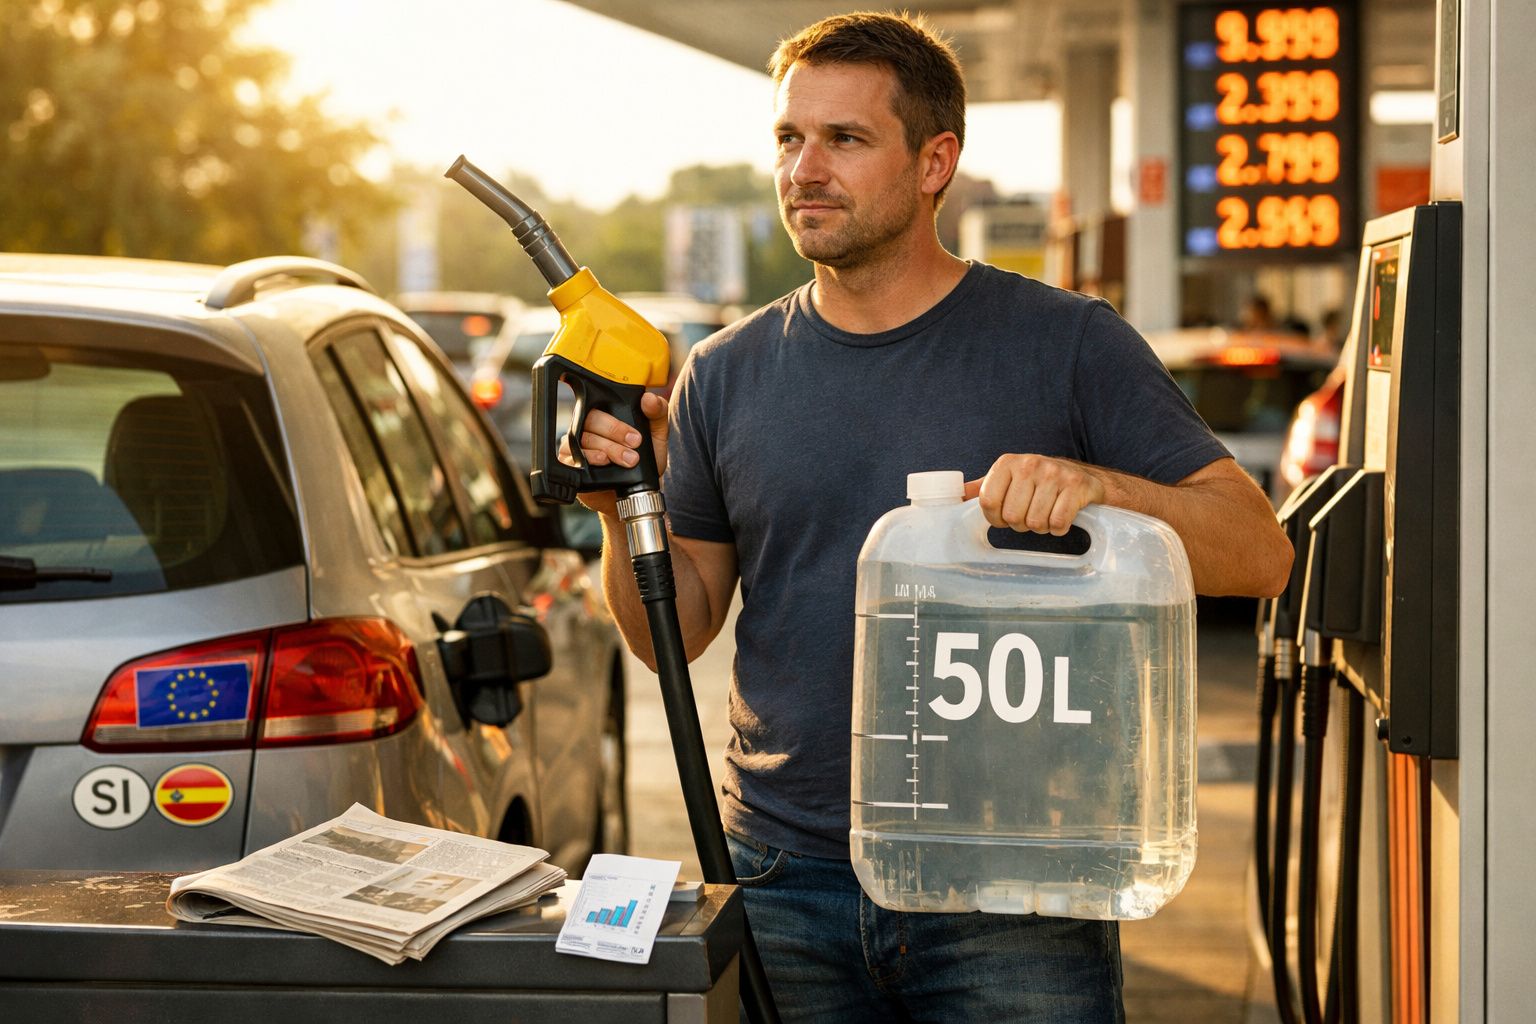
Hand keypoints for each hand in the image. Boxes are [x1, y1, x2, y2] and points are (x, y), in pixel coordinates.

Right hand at [560, 391, 669, 515]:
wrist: (635, 494)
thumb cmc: (643, 463)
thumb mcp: (656, 437)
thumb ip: (657, 415)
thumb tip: (650, 399)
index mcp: (606, 416)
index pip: (602, 406)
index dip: (617, 423)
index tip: (636, 437)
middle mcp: (588, 427)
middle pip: (590, 421)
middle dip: (614, 434)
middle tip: (633, 449)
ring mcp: (577, 445)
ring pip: (582, 439)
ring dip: (606, 449)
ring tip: (626, 461)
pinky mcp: (570, 463)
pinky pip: (570, 457)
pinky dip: (588, 459)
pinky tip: (603, 463)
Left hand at [965, 454, 1106, 535]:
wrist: (1083, 477)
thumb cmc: (1038, 483)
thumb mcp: (1008, 480)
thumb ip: (982, 489)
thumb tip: (955, 498)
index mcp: (1007, 463)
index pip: (987, 502)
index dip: (994, 518)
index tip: (1003, 518)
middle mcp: (1029, 463)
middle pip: (1012, 516)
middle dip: (1020, 524)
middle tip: (1030, 514)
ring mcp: (1054, 473)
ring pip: (1035, 523)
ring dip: (1041, 527)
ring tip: (1046, 514)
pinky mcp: (1076, 486)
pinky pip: (1058, 523)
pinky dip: (1058, 529)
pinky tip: (1060, 517)